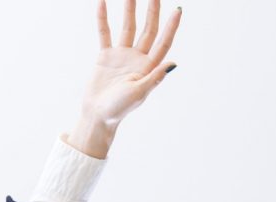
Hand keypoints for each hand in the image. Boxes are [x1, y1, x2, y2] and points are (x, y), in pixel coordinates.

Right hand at [67, 0, 181, 157]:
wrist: (97, 116)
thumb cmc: (119, 109)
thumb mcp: (139, 93)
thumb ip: (154, 77)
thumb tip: (173, 63)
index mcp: (148, 67)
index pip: (163, 42)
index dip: (171, 27)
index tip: (178, 9)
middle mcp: (137, 58)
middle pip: (148, 30)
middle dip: (152, 11)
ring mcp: (121, 55)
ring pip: (127, 27)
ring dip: (129, 9)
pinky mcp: (105, 56)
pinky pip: (105, 33)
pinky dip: (103, 18)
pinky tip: (102, 2)